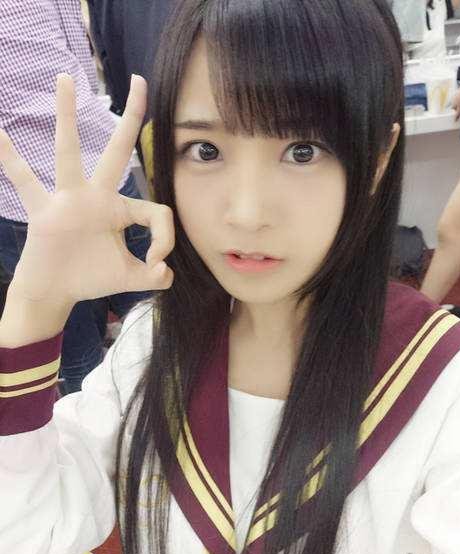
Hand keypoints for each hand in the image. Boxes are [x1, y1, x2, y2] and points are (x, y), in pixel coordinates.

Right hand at [0, 74, 173, 303]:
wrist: (57, 291)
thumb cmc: (92, 279)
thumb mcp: (130, 278)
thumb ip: (155, 278)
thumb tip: (167, 274)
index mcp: (120, 210)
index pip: (156, 211)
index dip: (164, 239)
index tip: (157, 263)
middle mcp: (97, 196)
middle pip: (118, 151)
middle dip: (130, 118)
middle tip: (139, 81)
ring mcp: (68, 200)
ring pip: (69, 153)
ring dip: (67, 117)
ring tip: (65, 79)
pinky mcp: (44, 212)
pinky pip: (24, 182)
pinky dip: (10, 160)